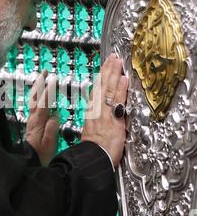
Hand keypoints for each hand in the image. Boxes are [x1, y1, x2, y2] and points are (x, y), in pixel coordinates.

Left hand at [25, 70, 58, 166]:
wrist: (29, 163)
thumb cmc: (40, 156)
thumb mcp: (49, 144)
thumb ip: (52, 128)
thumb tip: (54, 115)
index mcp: (38, 123)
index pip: (43, 102)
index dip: (48, 90)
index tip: (52, 79)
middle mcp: (33, 120)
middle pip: (35, 98)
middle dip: (39, 84)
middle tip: (45, 71)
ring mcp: (31, 121)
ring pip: (33, 101)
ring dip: (37, 88)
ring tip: (41, 79)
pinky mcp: (31, 125)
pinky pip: (34, 106)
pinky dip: (36, 97)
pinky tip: (38, 97)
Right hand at [81, 53, 127, 167]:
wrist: (93, 158)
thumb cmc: (94, 150)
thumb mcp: (94, 132)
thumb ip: (99, 121)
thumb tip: (102, 115)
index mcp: (91, 112)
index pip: (97, 91)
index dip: (101, 78)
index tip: (105, 67)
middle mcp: (96, 110)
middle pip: (102, 86)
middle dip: (107, 70)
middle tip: (112, 57)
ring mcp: (104, 113)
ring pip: (109, 89)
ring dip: (113, 74)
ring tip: (117, 61)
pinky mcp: (113, 118)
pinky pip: (117, 100)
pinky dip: (120, 89)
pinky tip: (124, 79)